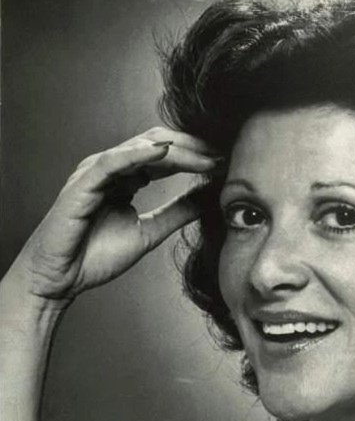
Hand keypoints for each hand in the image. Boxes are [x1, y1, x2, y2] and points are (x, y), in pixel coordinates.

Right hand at [13, 128, 216, 305]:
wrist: (62, 277)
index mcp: (126, 176)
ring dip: (177, 150)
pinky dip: (138, 154)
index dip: (197, 156)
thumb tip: (208, 198)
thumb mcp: (149, 232)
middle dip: (193, 147)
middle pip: (157, 143)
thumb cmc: (96, 255)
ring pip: (140, 148)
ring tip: (206, 155)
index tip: (226, 161)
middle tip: (223, 153)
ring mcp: (96, 171)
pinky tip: (164, 152)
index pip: (166, 155)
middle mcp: (111, 167)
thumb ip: (177, 212)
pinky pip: (113, 161)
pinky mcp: (84, 183)